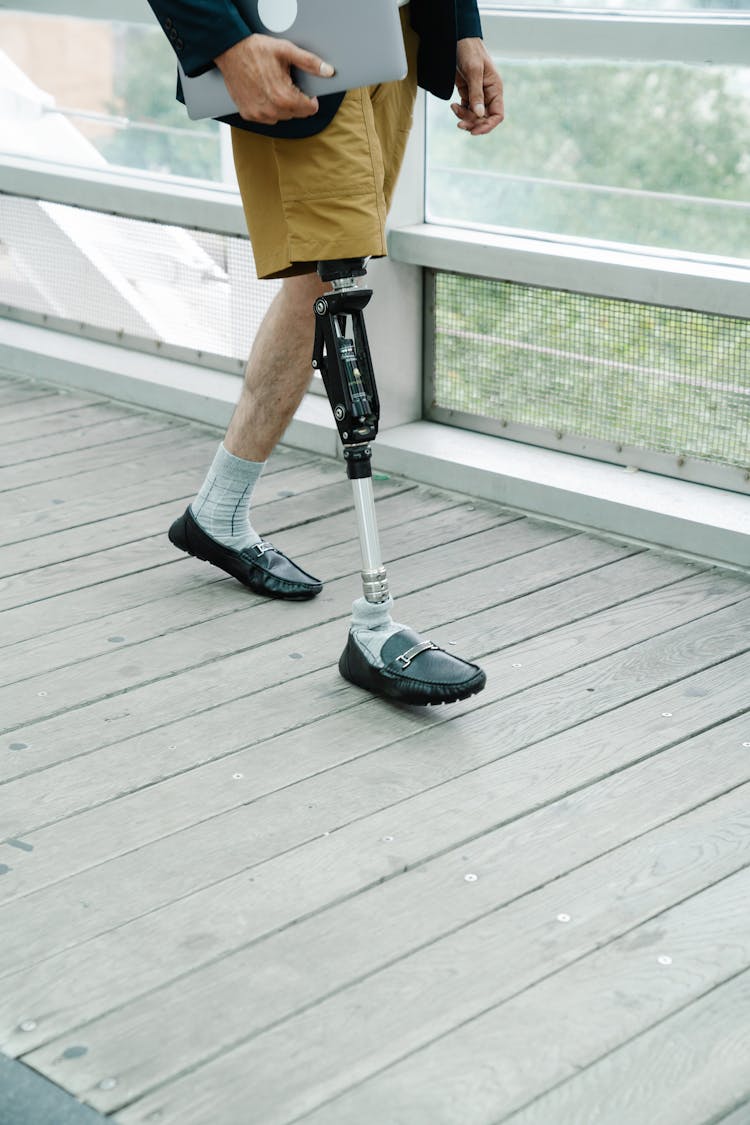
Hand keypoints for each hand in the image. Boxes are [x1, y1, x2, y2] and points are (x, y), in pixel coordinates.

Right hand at [214, 34, 333, 124]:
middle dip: (297, 101)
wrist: (229, 51)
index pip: (309, 109)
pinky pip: (266, 118)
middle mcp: (271, 110)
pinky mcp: (248, 114)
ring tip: (275, 87)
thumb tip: (328, 71)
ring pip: (282, 117)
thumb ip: (309, 62)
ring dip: (283, 106)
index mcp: (284, 97)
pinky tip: (264, 93)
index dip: (312, 100)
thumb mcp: (286, 50)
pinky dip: (269, 108)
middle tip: (288, 83)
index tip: (308, 92)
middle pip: (296, 114)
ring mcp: (259, 114)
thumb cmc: (256, 49)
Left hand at [451, 39, 503, 135]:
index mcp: (495, 89)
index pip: (497, 115)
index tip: (474, 130)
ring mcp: (478, 95)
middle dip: (473, 123)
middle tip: (460, 123)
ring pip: (474, 116)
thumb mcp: (474, 71)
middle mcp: (488, 94)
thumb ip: (476, 94)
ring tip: (454, 108)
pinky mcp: (467, 93)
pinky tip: (453, 105)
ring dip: (464, 117)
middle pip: (484, 119)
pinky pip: (466, 110)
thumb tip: (479, 114)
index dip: (488, 125)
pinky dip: (459, 111)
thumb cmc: (470, 50)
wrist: (458, 40)